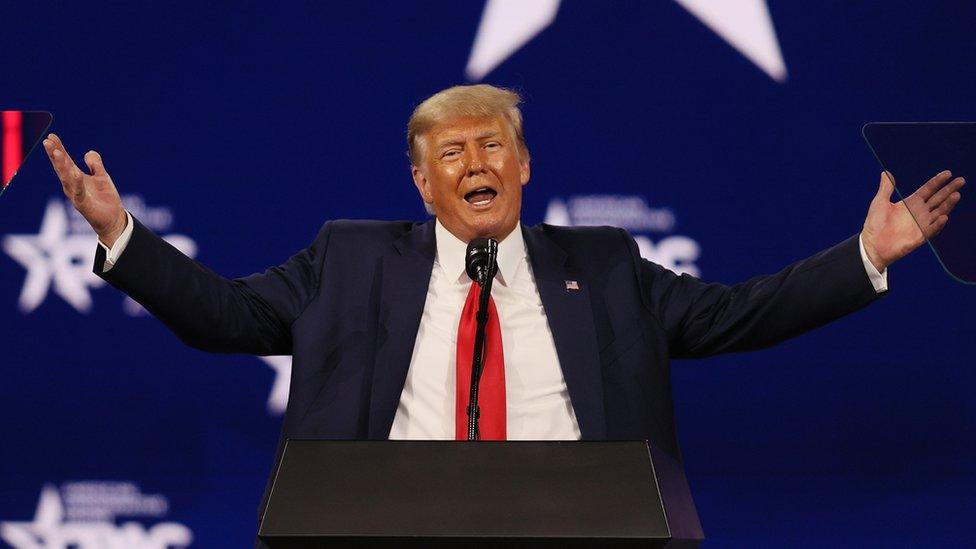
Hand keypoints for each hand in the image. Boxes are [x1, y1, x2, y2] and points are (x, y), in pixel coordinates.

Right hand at [42, 133, 126, 247]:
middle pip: (62, 168)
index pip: (65, 161)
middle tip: (47, 141)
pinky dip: (76, 182)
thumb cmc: (105, 199)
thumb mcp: (102, 177)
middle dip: (54, 155)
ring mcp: (76, 196)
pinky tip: (75, 172)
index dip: (58, 148)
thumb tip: (88, 152)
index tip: (51, 136)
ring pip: (66, 178)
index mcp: (76, 178)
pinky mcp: (84, 205)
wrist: (114, 219)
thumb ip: (95, 165)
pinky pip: (79, 192)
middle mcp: (72, 186)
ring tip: (56, 152)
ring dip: (61, 165)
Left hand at [861, 170, 963, 271]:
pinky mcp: (920, 236)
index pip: (928, 190)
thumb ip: (886, 188)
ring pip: (939, 212)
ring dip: (948, 204)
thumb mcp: (880, 202)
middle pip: (938, 198)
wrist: (872, 244)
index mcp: (911, 203)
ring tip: (956, 195)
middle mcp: (919, 212)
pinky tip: (944, 217)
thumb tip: (885, 172)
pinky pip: (932, 229)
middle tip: (961, 180)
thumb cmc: (874, 224)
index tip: (948, 173)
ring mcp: (921, 224)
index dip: (938, 181)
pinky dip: (938, 224)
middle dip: (949, 190)